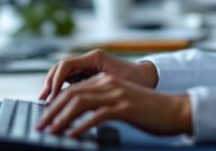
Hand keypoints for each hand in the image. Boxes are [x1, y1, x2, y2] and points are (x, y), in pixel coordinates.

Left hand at [37, 74, 192, 137]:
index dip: (55, 104)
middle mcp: (109, 84)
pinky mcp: (124, 107)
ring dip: (61, 118)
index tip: (44, 118)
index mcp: (107, 81)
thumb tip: (81, 118)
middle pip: (71, 94)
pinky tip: (71, 136)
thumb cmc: (150, 111)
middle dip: (52, 111)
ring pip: (79, 103)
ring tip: (50, 132)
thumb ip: (103, 104)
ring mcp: (117, 94)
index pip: (73, 89)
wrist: (176, 110)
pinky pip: (96, 116)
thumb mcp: (122, 102)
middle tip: (40, 126)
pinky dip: (80, 126)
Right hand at [39, 49, 157, 101]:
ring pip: (63, 74)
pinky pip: (70, 81)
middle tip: (44, 101)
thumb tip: (77, 100)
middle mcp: (89, 60)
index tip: (52, 96)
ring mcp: (87, 67)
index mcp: (95, 57)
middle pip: (60, 68)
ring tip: (47, 103)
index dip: (56, 81)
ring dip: (53, 87)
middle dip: (50, 84)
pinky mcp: (88, 75)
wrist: (148, 78)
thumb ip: (97, 89)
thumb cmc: (137, 80)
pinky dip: (62, 90)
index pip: (66, 65)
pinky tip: (58, 103)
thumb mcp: (117, 85)